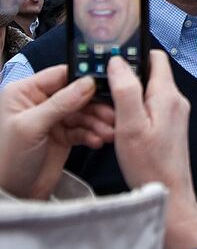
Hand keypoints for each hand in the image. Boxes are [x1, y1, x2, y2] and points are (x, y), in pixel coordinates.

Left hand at [0, 65, 113, 198]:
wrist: (12, 194)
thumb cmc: (7, 159)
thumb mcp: (31, 126)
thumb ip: (61, 103)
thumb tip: (87, 82)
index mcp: (25, 92)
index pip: (60, 75)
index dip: (83, 78)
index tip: (106, 84)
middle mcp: (40, 102)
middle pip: (78, 94)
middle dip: (96, 105)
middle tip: (112, 113)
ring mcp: (53, 119)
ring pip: (85, 112)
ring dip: (98, 121)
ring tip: (108, 132)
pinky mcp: (64, 136)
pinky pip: (85, 129)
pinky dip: (94, 134)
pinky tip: (98, 141)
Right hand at [108, 51, 196, 248]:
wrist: (168, 193)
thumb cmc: (150, 164)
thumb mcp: (130, 125)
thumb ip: (126, 91)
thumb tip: (118, 62)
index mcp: (167, 95)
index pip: (156, 57)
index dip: (134, 54)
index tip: (113, 61)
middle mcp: (175, 100)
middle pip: (149, 74)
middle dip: (126, 81)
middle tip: (107, 98)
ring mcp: (174, 113)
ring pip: (147, 93)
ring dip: (128, 100)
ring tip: (113, 118)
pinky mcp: (170, 126)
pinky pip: (150, 108)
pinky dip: (134, 113)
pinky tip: (122, 129)